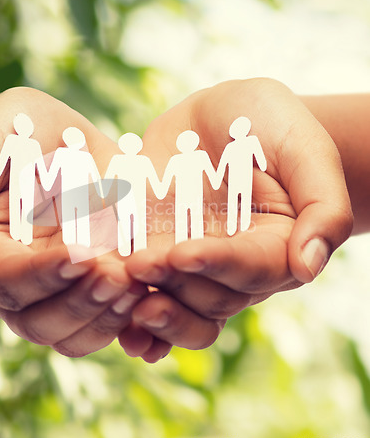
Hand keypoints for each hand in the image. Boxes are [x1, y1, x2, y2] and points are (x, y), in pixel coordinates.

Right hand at [0, 87, 150, 357]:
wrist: (52, 137)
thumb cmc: (11, 136)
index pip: (7, 283)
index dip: (44, 274)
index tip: (83, 253)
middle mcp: (17, 285)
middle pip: (40, 321)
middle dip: (81, 302)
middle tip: (119, 275)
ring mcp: (56, 291)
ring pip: (74, 334)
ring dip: (107, 317)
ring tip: (138, 284)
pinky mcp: (91, 287)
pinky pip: (105, 323)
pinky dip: (129, 318)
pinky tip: (151, 293)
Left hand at [120, 78, 352, 356]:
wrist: (218, 115)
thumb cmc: (268, 124)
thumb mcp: (304, 149)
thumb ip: (321, 206)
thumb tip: (308, 266)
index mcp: (276, 246)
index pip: (252, 268)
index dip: (218, 264)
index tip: (183, 253)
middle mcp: (234, 265)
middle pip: (210, 298)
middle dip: (174, 285)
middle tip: (139, 265)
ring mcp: (193, 263)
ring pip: (177, 307)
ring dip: (149, 311)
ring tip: (117, 294)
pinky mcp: (157, 253)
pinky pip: (146, 293)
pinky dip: (130, 314)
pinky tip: (115, 322)